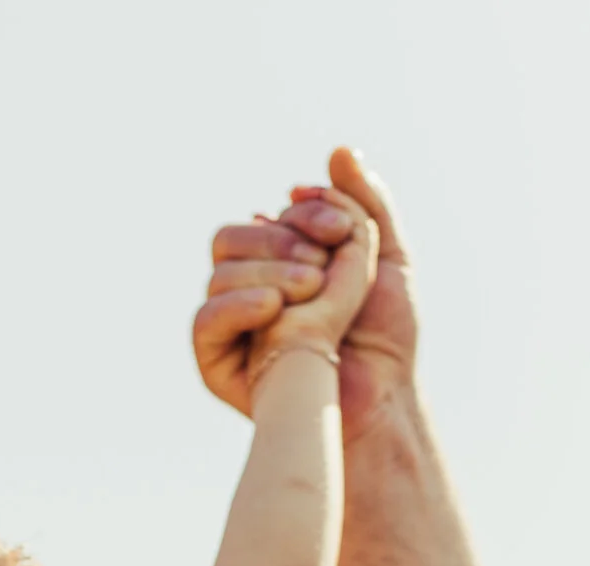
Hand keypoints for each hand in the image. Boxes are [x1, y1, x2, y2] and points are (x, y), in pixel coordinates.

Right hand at [194, 147, 415, 428]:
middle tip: (322, 268)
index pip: (269, 217)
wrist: (379, 390)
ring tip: (309, 295)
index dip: (303, 215)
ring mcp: (232, 323)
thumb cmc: (384, 334)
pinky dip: (238, 306)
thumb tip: (337, 152)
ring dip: (270, 274)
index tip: (341, 231)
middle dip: (280, 242)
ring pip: (220, 272)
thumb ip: (363, 201)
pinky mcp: (217, 360)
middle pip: (232, 238)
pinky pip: (205, 318)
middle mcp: (251, 289)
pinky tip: (275, 309)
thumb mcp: (385, 253)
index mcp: (281, 264)